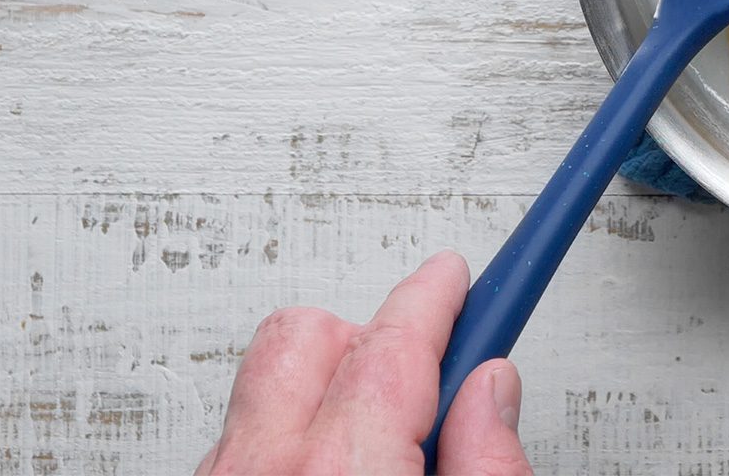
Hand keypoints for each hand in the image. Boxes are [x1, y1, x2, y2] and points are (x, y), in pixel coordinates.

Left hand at [196, 251, 531, 475]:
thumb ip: (487, 463)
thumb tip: (490, 391)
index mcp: (342, 472)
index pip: (394, 345)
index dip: (435, 298)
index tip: (456, 273)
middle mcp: (262, 472)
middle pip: (303, 339)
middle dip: (369, 338)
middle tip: (426, 380)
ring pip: (263, 391)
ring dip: (325, 399)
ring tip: (384, 449)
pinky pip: (238, 445)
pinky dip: (287, 446)